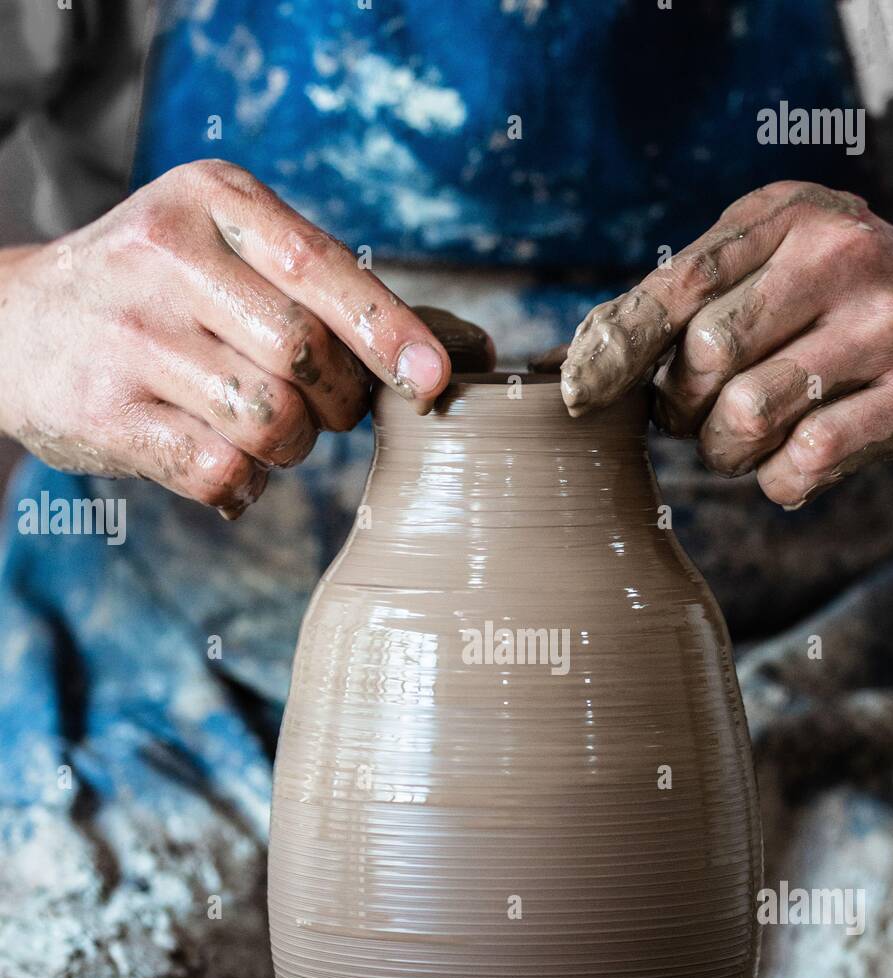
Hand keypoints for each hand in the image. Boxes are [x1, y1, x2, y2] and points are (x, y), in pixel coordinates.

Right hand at [0, 160, 470, 517]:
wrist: (19, 325)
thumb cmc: (166, 294)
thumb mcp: (238, 254)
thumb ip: (341, 292)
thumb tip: (472, 351)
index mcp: (215, 201)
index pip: (323, 269)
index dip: (389, 331)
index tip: (436, 378)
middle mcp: (166, 256)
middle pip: (307, 357)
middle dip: (338, 402)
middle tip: (323, 406)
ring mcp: (130, 336)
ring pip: (270, 421)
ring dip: (290, 447)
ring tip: (261, 429)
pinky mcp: (104, 413)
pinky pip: (219, 472)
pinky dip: (242, 485)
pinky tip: (226, 466)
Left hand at [561, 181, 892, 505]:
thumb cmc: (850, 311)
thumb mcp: (777, 272)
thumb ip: (688, 300)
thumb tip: (576, 356)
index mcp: (790, 218)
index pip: (679, 282)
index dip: (616, 345)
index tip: (575, 391)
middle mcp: (840, 257)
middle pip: (704, 356)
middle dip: (681, 409)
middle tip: (698, 419)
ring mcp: (885, 326)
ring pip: (747, 414)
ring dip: (727, 451)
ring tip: (744, 444)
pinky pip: (805, 461)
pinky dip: (781, 481)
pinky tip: (796, 465)